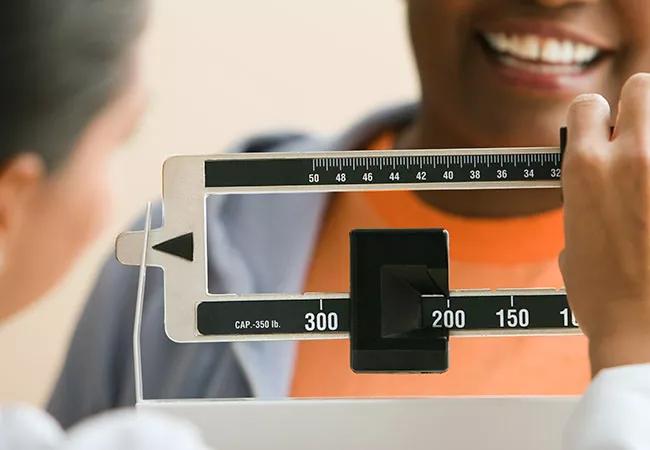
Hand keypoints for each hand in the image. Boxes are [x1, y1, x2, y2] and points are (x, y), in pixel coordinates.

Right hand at [561, 73, 649, 376]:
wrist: (649, 334)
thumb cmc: (606, 297)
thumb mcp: (574, 242)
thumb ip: (585, 202)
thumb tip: (599, 194)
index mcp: (585, 169)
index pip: (587, 106)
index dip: (592, 120)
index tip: (600, 134)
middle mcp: (631, 156)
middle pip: (642, 88)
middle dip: (637, 110)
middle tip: (639, 140)